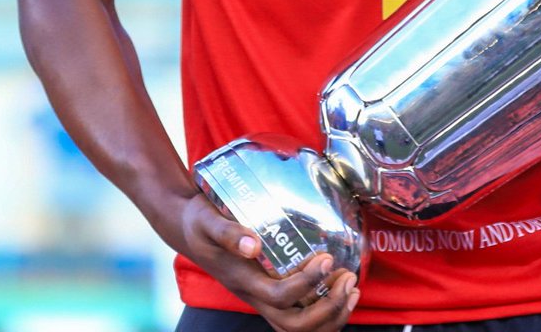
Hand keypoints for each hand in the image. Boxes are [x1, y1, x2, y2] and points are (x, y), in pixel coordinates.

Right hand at [177, 195, 359, 331]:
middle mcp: (255, 297)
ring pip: (299, 329)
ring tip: (352, 288)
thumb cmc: (201, 222)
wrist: (188, 228)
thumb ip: (228, 232)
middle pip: (295, 325)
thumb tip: (253, 244)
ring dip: (331, 316)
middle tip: (349, 279)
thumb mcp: (208, 220)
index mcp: (244, 281)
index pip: (280, 296)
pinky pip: (298, 318)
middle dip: (328, 308)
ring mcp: (262, 299)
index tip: (327, 258)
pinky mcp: (269, 293)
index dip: (307, 283)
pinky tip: (341, 291)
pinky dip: (325, 313)